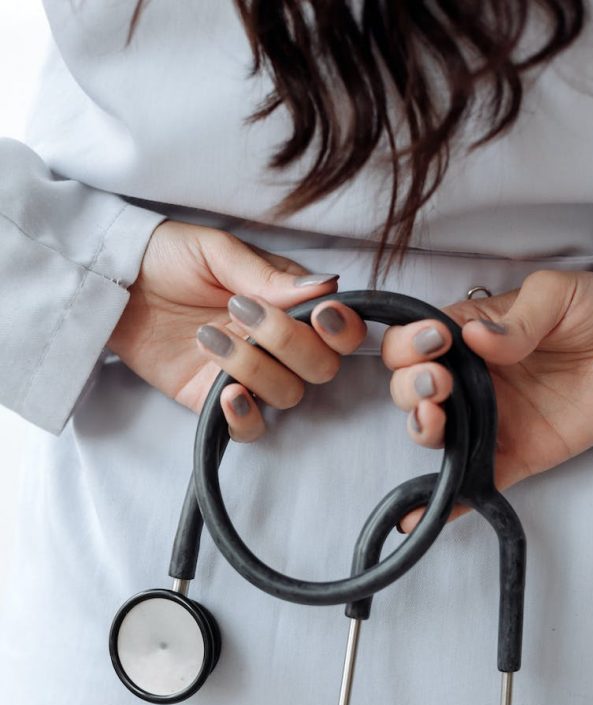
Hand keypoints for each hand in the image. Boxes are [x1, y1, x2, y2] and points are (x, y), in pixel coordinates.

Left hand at [107, 220, 366, 437]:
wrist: (114, 283)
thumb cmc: (167, 257)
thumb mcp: (215, 251)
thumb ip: (267, 273)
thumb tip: (326, 286)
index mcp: (289, 302)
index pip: (340, 329)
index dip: (341, 328)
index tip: (319, 314)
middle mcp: (279, 343)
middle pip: (321, 367)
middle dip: (290, 343)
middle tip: (242, 311)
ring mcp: (251, 375)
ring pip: (288, 395)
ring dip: (255, 368)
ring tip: (207, 337)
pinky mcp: (216, 401)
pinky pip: (251, 429)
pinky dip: (246, 417)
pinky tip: (227, 394)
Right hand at [379, 269, 592, 529]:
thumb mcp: (555, 294)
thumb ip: (516, 318)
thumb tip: (474, 337)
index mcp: (464, 335)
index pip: (413, 342)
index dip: (410, 343)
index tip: (436, 341)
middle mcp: (466, 380)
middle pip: (412, 390)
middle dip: (411, 387)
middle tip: (439, 384)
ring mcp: (486, 420)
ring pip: (433, 434)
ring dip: (421, 428)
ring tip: (434, 418)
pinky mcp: (512, 455)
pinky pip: (473, 482)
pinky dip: (446, 501)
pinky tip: (418, 515)